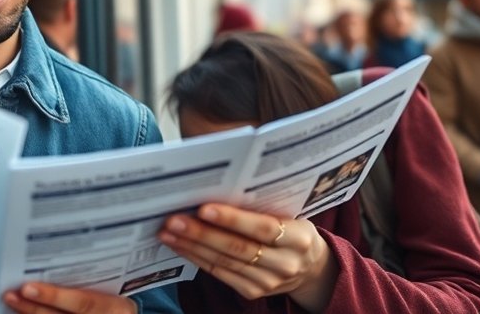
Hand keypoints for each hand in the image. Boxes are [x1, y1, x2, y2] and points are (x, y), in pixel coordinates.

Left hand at [3, 282, 136, 313]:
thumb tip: (57, 253)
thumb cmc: (117, 294)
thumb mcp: (115, 283)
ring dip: (29, 313)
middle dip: (34, 307)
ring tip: (11, 299)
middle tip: (12, 294)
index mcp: (116, 308)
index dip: (54, 297)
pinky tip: (20, 310)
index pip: (83, 304)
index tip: (28, 287)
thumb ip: (89, 274)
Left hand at [159, 203, 337, 311]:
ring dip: (192, 246)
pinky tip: (179, 245)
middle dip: (201, 233)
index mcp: (298, 238)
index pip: (264, 228)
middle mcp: (285, 263)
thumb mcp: (289, 214)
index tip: (204, 208)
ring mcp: (269, 281)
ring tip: (168, 231)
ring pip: (224, 263)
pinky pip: (220, 274)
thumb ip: (261, 206)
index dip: (233, 219)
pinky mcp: (253, 292)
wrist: (310, 267)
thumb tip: (216, 187)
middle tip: (173, 219)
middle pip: (238, 248)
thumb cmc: (292, 229)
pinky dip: (196, 258)